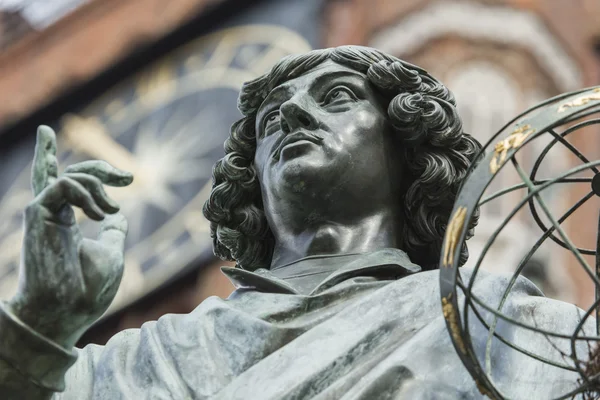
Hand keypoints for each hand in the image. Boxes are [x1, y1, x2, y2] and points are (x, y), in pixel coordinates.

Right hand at [7, 126, 132, 347]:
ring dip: (97, 185)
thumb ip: (112, 232)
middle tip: (128, 178)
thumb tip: (118, 215)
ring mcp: (45, 213)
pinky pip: (63, 184)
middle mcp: (54, 215)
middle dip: (101, 169)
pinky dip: (86, 193)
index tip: (130, 179)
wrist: (67, 311)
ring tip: (110, 211)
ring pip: (67, 175)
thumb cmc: (89, 290)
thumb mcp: (110, 253)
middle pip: (71, 173)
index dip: (102, 174)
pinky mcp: (38, 214)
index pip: (72, 185)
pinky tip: (98, 215)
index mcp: (67, 223)